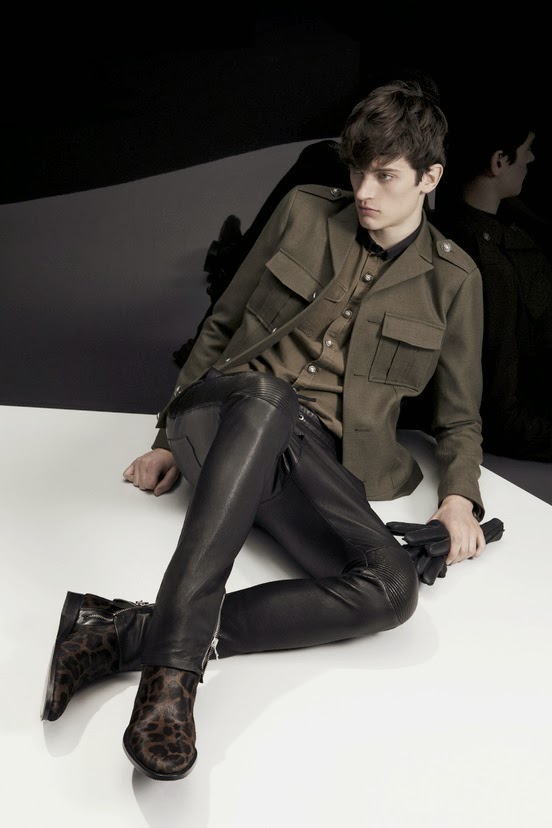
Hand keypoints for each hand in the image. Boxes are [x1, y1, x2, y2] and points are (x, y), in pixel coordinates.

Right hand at [123, 448, 179, 495]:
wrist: (167, 451)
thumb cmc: (170, 461)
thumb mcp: (173, 473)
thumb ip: (166, 484)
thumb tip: (156, 492)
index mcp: (154, 465)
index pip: (149, 485)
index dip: (156, 486)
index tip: (160, 480)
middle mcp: (143, 463)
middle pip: (141, 485)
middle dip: (149, 485)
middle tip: (155, 478)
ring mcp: (138, 462)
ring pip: (135, 482)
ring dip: (142, 482)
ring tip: (150, 475)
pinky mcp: (134, 462)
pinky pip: (126, 474)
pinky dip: (132, 477)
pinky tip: (141, 475)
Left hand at [386, 517, 504, 584]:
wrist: (459, 503)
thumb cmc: (448, 511)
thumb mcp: (436, 519)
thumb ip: (430, 530)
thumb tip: (420, 541)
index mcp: (454, 525)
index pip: (456, 544)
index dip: (452, 555)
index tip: (447, 561)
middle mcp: (465, 528)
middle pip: (464, 550)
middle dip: (456, 559)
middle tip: (451, 561)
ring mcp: (473, 530)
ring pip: (472, 550)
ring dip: (465, 557)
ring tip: (458, 558)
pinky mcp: (478, 531)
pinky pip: (481, 545)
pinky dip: (477, 552)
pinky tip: (471, 555)